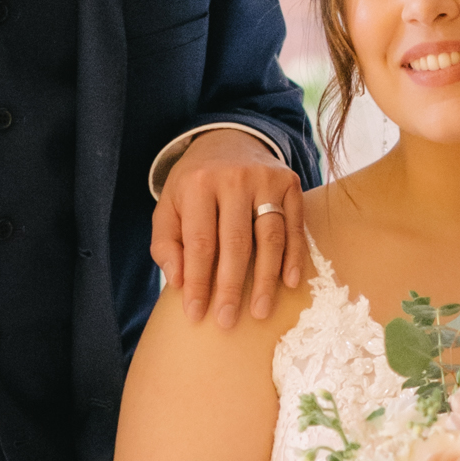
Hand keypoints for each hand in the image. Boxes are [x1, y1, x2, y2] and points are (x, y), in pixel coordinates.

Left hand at [151, 130, 305, 327]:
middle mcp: (233, 179)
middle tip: (227, 321)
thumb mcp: (169, 206)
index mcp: (197, 184)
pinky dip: (293, 257)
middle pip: (235, 244)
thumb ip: (166, 243)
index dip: (198, 282)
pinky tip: (289, 283)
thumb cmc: (194, 185)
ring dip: (265, 279)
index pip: (199, 243)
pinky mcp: (289, 183)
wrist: (228, 139)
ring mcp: (265, 179)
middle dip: (230, 288)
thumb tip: (179, 282)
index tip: (196, 315)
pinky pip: (293, 226)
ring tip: (259, 312)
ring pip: (269, 237)